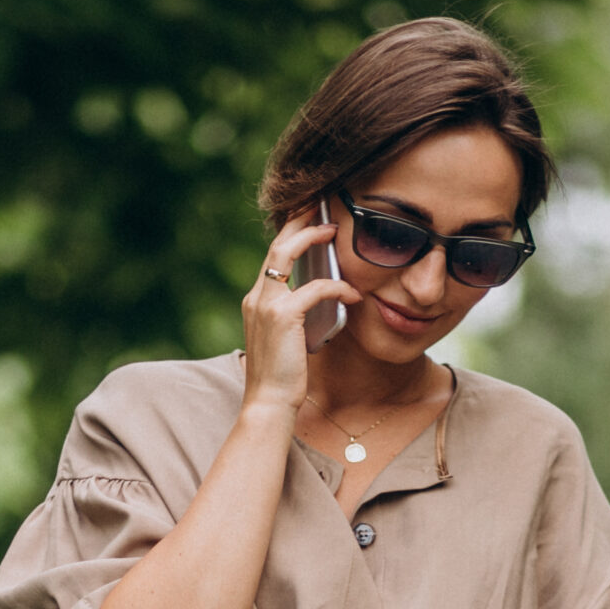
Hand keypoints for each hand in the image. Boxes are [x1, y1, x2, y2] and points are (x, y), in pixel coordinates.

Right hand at [240, 211, 359, 416]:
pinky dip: (337, 287)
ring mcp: (266, 305)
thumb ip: (298, 315)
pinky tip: (353, 295)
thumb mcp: (288, 338)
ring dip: (312, 237)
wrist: (268, 404)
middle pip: (275, 244)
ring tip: (333, 231)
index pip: (272, 257)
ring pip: (286, 253)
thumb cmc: (282, 377)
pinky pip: (315, 288)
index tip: (308, 216)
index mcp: (256, 301)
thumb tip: (326, 298)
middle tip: (320, 204)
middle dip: (298, 220)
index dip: (289, 233)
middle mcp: (256, 297)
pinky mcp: (282, 316)